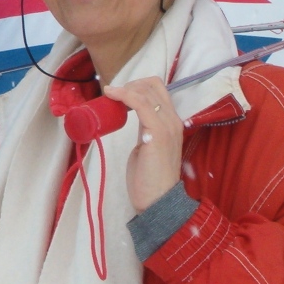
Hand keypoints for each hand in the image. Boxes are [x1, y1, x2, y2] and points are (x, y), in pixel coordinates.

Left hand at [104, 77, 184, 212]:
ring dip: (125, 88)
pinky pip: (142, 104)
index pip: (159, 89)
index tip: (120, 94)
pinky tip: (111, 95)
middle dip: (130, 84)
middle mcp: (173, 120)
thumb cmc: (150, 176)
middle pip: (153, 85)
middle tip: (114, 95)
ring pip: (146, 92)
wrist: (158, 200)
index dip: (138, 85)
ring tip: (110, 95)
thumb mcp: (148, 144)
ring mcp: (167, 126)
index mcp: (172, 122)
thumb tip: (130, 116)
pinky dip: (125, 95)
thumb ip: (145, 130)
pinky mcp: (158, 133)